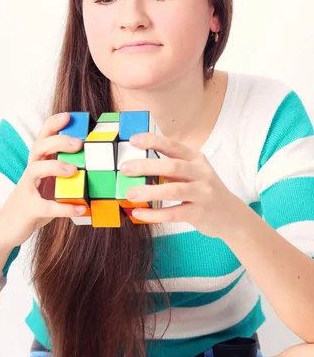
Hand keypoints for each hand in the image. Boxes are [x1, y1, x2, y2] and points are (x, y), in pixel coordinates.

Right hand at [0, 112, 86, 247]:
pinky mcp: (29, 209)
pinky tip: (81, 209)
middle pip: (39, 148)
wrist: (5, 230)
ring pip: (36, 170)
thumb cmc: (33, 204)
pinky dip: (65, 208)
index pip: (43, 138)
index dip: (53, 124)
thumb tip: (95, 169)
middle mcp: (30, 172)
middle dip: (58, 141)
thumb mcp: (49, 187)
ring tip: (74, 171)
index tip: (69, 116)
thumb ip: (65, 177)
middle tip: (78, 143)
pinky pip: (46, 206)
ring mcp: (27, 189)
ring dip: (56, 167)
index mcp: (37, 164)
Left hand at [120, 132, 245, 239]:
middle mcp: (201, 173)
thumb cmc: (204, 191)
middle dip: (146, 166)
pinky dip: (154, 214)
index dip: (152, 141)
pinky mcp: (200, 213)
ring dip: (149, 191)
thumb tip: (137, 167)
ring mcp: (202, 193)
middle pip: (172, 166)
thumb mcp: (193, 173)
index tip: (133, 140)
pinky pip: (174, 213)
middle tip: (125, 168)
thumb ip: (171, 168)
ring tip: (130, 193)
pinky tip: (139, 213)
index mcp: (196, 159)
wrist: (231, 216)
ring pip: (173, 190)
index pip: (173, 146)